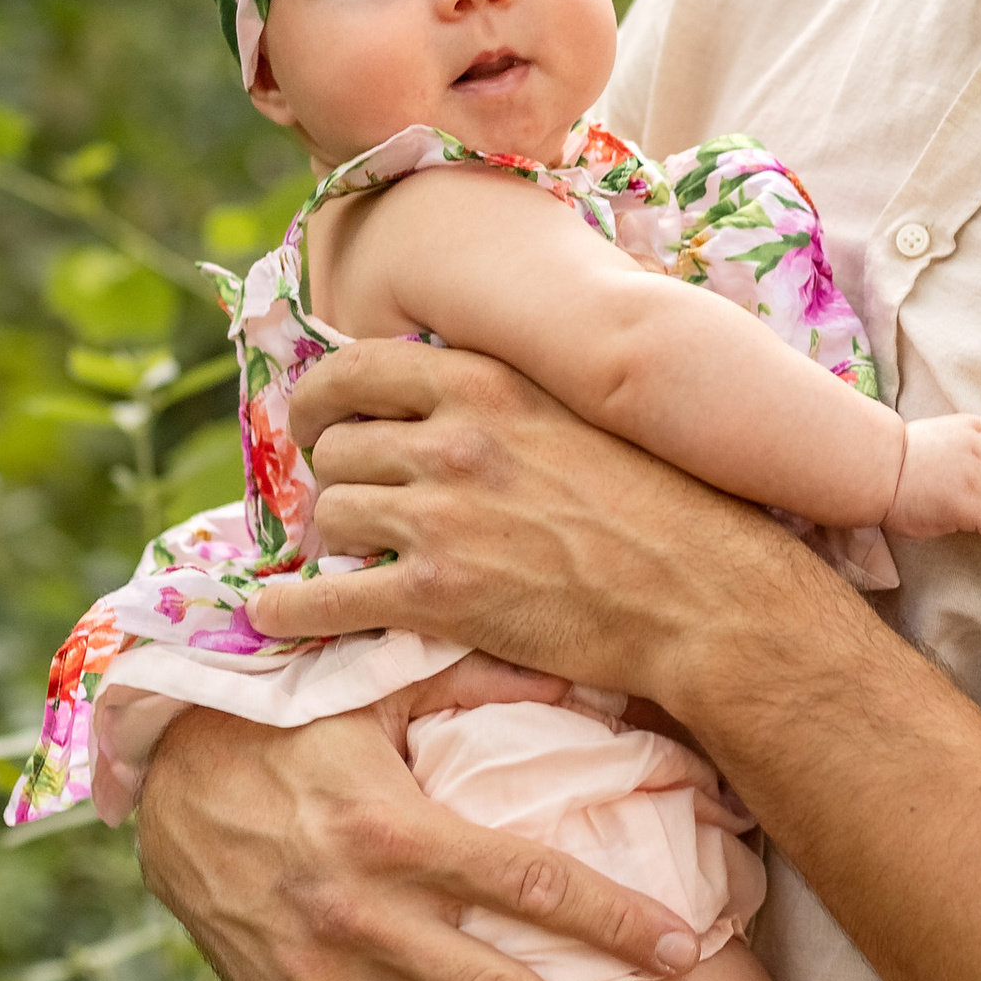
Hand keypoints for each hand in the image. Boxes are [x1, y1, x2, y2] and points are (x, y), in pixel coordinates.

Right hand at [135, 694, 708, 980]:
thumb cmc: (287, 716)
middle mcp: (358, 912)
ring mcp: (314, 973)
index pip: (533, 884)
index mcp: (396, 828)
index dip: (614, 920)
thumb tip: (587, 668)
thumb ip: (484, 681)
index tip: (682, 951)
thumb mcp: (379, 683)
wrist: (159, 768)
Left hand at [256, 334, 781, 709]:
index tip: (319, 423)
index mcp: (488, 382)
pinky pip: (326, 597)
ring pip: (330, 516)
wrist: (705, 597)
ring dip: (333, 542)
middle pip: (337, 448)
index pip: (355, 367)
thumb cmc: (667, 507)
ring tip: (351, 561)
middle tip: (348, 505)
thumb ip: (510, 398)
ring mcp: (439, 516)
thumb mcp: (584, 414)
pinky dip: (291, 607)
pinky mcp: (435, 596)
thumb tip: (453, 390)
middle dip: (336, 479)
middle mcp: (453, 438)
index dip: (323, 399)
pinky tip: (275, 614)